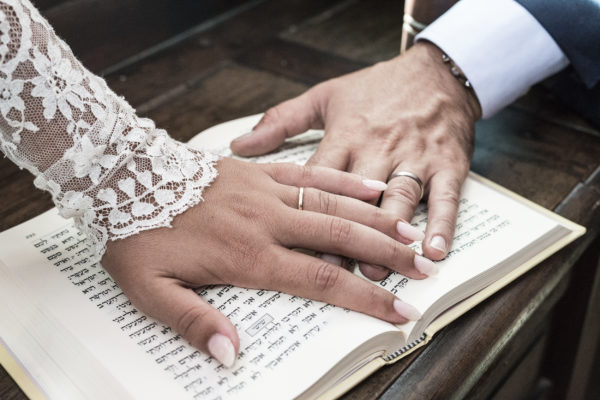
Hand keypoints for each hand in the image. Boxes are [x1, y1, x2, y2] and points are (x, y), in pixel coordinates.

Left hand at [102, 158, 432, 366]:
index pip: (320, 279)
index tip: (399, 312)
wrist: (122, 175)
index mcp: (246, 254)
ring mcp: (264, 191)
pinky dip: (341, 182)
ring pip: (331, 204)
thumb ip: (192, 321)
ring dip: (374, 219)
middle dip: (386, 255)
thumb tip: (232, 354)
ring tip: (411, 232)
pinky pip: (307, 172)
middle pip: (339, 239)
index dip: (364, 299)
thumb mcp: (149, 290)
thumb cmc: (136, 234)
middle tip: (425, 268)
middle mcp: (265, 221)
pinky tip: (368, 188)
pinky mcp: (258, 171)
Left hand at [231, 42, 481, 279]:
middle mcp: (377, 149)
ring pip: (401, 200)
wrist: (436, 72)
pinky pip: (447, 197)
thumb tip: (237, 145)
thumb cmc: (376, 87)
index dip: (307, 215)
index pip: (320, 182)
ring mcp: (414, 157)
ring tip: (379, 269)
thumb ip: (281, 122)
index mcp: (344, 136)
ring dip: (390, 235)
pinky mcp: (448, 163)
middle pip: (359, 199)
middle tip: (334, 272)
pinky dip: (443, 224)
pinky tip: (437, 251)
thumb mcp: (324, 96)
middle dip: (346, 237)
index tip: (292, 249)